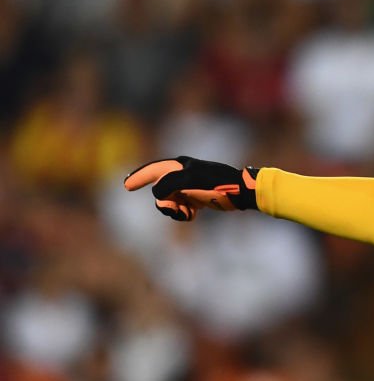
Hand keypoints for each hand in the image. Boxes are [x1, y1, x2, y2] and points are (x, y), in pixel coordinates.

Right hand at [124, 156, 258, 220]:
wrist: (240, 192)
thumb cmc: (215, 184)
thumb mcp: (188, 181)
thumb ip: (167, 184)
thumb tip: (157, 195)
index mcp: (178, 166)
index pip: (153, 170)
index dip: (138, 177)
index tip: (126, 186)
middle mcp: (181, 175)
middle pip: (159, 191)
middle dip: (164, 203)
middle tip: (177, 208)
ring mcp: (189, 187)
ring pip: (169, 201)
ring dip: (174, 210)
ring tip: (187, 212)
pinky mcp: (197, 198)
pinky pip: (181, 208)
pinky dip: (183, 214)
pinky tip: (193, 214)